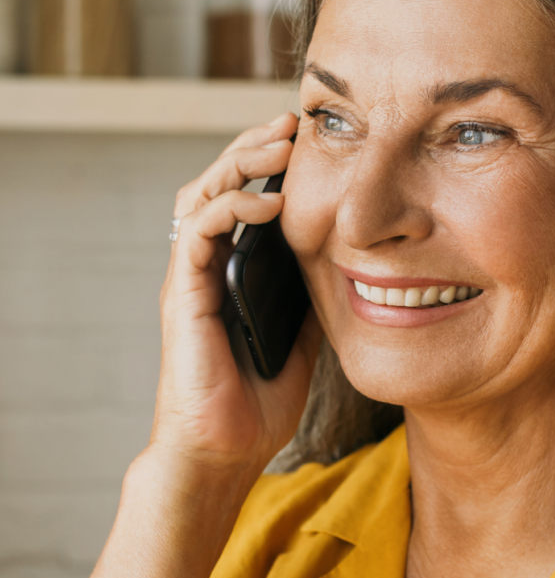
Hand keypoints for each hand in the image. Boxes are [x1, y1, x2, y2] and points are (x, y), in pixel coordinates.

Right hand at [145, 112, 322, 512]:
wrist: (227, 451)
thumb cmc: (259, 401)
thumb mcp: (304, 337)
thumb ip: (313, 299)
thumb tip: (348, 269)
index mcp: (236, 273)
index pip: (247, 199)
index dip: (273, 167)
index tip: (314, 145)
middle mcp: (209, 267)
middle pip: (222, 184)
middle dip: (255, 147)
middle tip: (294, 125)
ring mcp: (192, 278)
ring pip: (203, 194)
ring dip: (240, 161)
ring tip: (280, 144)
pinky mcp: (183, 294)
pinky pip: (198, 231)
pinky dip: (230, 205)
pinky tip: (267, 199)